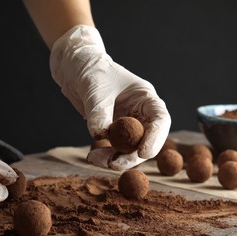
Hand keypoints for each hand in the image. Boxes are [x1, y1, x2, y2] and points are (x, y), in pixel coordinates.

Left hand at [50, 25, 170, 169]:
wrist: (76, 70)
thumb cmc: (93, 72)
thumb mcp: (96, 90)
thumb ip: (99, 113)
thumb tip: (100, 136)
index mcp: (145, 98)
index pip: (160, 120)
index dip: (155, 139)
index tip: (143, 154)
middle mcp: (140, 114)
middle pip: (146, 141)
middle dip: (131, 156)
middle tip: (114, 164)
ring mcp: (128, 125)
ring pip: (129, 149)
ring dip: (115, 158)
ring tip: (94, 159)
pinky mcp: (114, 132)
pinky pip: (114, 149)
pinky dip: (105, 155)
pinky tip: (93, 156)